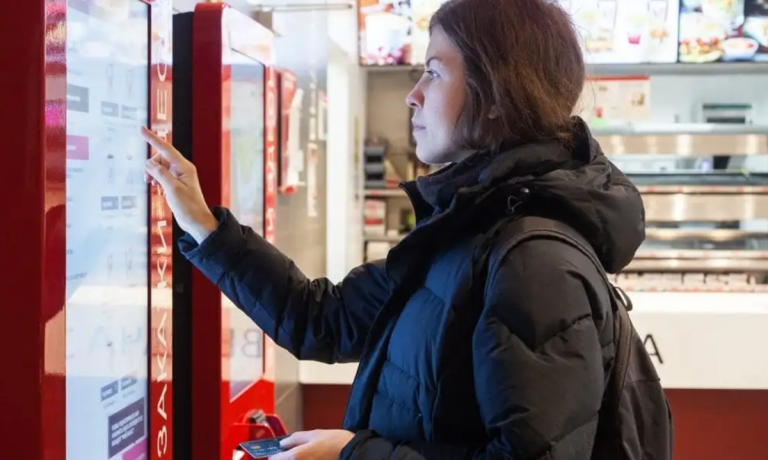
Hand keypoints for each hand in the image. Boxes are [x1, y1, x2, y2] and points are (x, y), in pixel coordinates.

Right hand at [141, 126, 217, 242]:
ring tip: (151, 184)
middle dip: (151, 165)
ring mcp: (179, 175)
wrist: (196, 221)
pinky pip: (162, 174)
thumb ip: (160, 174)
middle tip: (147, 179)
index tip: (142, 129)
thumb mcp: (172, 189)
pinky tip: (156, 187)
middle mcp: (182, 168)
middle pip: (161, 157)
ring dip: (152, 173)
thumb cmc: (189, 207)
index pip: (166, 148)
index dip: (153, 138)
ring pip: (160, 166)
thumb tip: (149, 163)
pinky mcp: (176, 183)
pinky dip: (156, 178)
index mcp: (184, 167)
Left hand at [269, 430, 354, 459]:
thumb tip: (283, 443)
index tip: (278, 452)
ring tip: (305, 454)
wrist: (351, 452)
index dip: (275, 455)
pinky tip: (311, 458)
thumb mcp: (313, 434)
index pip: (274, 459)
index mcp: (295, 456)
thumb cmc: (334, 442)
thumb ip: (295, 439)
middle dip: (284, 458)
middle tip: (290, 452)